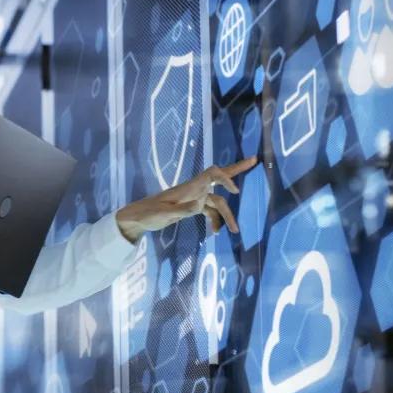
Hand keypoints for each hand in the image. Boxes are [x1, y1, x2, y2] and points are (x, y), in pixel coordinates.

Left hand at [114, 157, 258, 241]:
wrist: (137, 218)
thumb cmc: (148, 214)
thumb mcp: (164, 214)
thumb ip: (181, 210)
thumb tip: (199, 207)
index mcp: (188, 187)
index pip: (212, 174)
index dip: (225, 178)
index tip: (234, 191)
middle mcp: (194, 189)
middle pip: (219, 176)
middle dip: (237, 169)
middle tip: (255, 159)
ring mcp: (194, 197)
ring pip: (217, 202)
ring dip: (227, 215)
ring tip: (234, 231)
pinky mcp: (191, 207)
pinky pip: (209, 211)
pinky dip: (215, 220)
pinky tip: (215, 232)